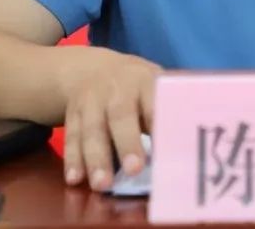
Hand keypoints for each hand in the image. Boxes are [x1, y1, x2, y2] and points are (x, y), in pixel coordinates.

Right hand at [61, 48, 162, 190]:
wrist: (96, 70)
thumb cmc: (138, 89)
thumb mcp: (155, 87)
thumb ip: (166, 113)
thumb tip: (183, 151)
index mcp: (145, 81)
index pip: (154, 103)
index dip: (158, 124)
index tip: (165, 149)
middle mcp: (117, 88)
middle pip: (121, 115)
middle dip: (127, 142)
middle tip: (134, 170)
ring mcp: (92, 100)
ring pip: (93, 128)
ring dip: (96, 158)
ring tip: (102, 185)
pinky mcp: (73, 113)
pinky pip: (72, 135)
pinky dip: (72, 158)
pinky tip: (74, 178)